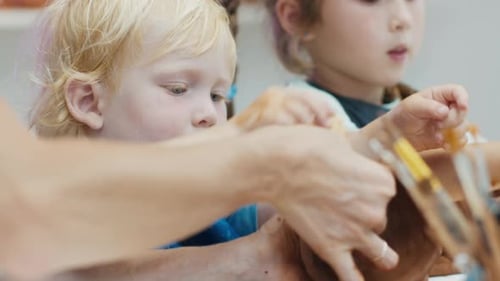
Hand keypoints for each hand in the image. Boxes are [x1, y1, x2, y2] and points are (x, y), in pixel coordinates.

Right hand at [231, 87, 333, 129]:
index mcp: (282, 93)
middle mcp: (276, 93)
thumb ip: (301, 120)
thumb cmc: (260, 133)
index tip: (335, 118)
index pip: (309, 95)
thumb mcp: (283, 122)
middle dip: (319, 112)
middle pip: (305, 98)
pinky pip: (279, 116)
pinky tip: (295, 133)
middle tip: (328, 126)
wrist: (233, 138)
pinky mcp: (259, 112)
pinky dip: (289, 124)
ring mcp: (266, 102)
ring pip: (294, 107)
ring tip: (312, 131)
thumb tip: (328, 126)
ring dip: (306, 119)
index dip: (323, 106)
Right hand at [248, 125, 398, 280]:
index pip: (386, 189)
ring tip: (369, 248)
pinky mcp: (331, 248)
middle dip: (364, 212)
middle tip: (340, 201)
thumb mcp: (340, 144)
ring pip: (380, 252)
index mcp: (382, 183)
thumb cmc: (304, 147)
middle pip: (380, 217)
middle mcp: (375, 210)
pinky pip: (350, 276)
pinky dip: (355, 280)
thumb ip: (355, 162)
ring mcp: (354, 233)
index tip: (352, 180)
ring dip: (376, 250)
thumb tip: (352, 166)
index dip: (369, 185)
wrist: (275, 166)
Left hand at [387, 84, 468, 150]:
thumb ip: (428, 107)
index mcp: (439, 95)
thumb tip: (445, 111)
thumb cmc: (402, 115)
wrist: (396, 136)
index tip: (462, 106)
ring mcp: (449, 123)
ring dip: (454, 132)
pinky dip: (454, 143)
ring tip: (437, 135)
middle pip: (462, 111)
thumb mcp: (411, 106)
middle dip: (452, 120)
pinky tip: (443, 144)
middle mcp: (447, 107)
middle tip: (437, 125)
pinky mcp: (448, 137)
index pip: (458, 91)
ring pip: (464, 126)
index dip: (463, 97)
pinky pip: (461, 140)